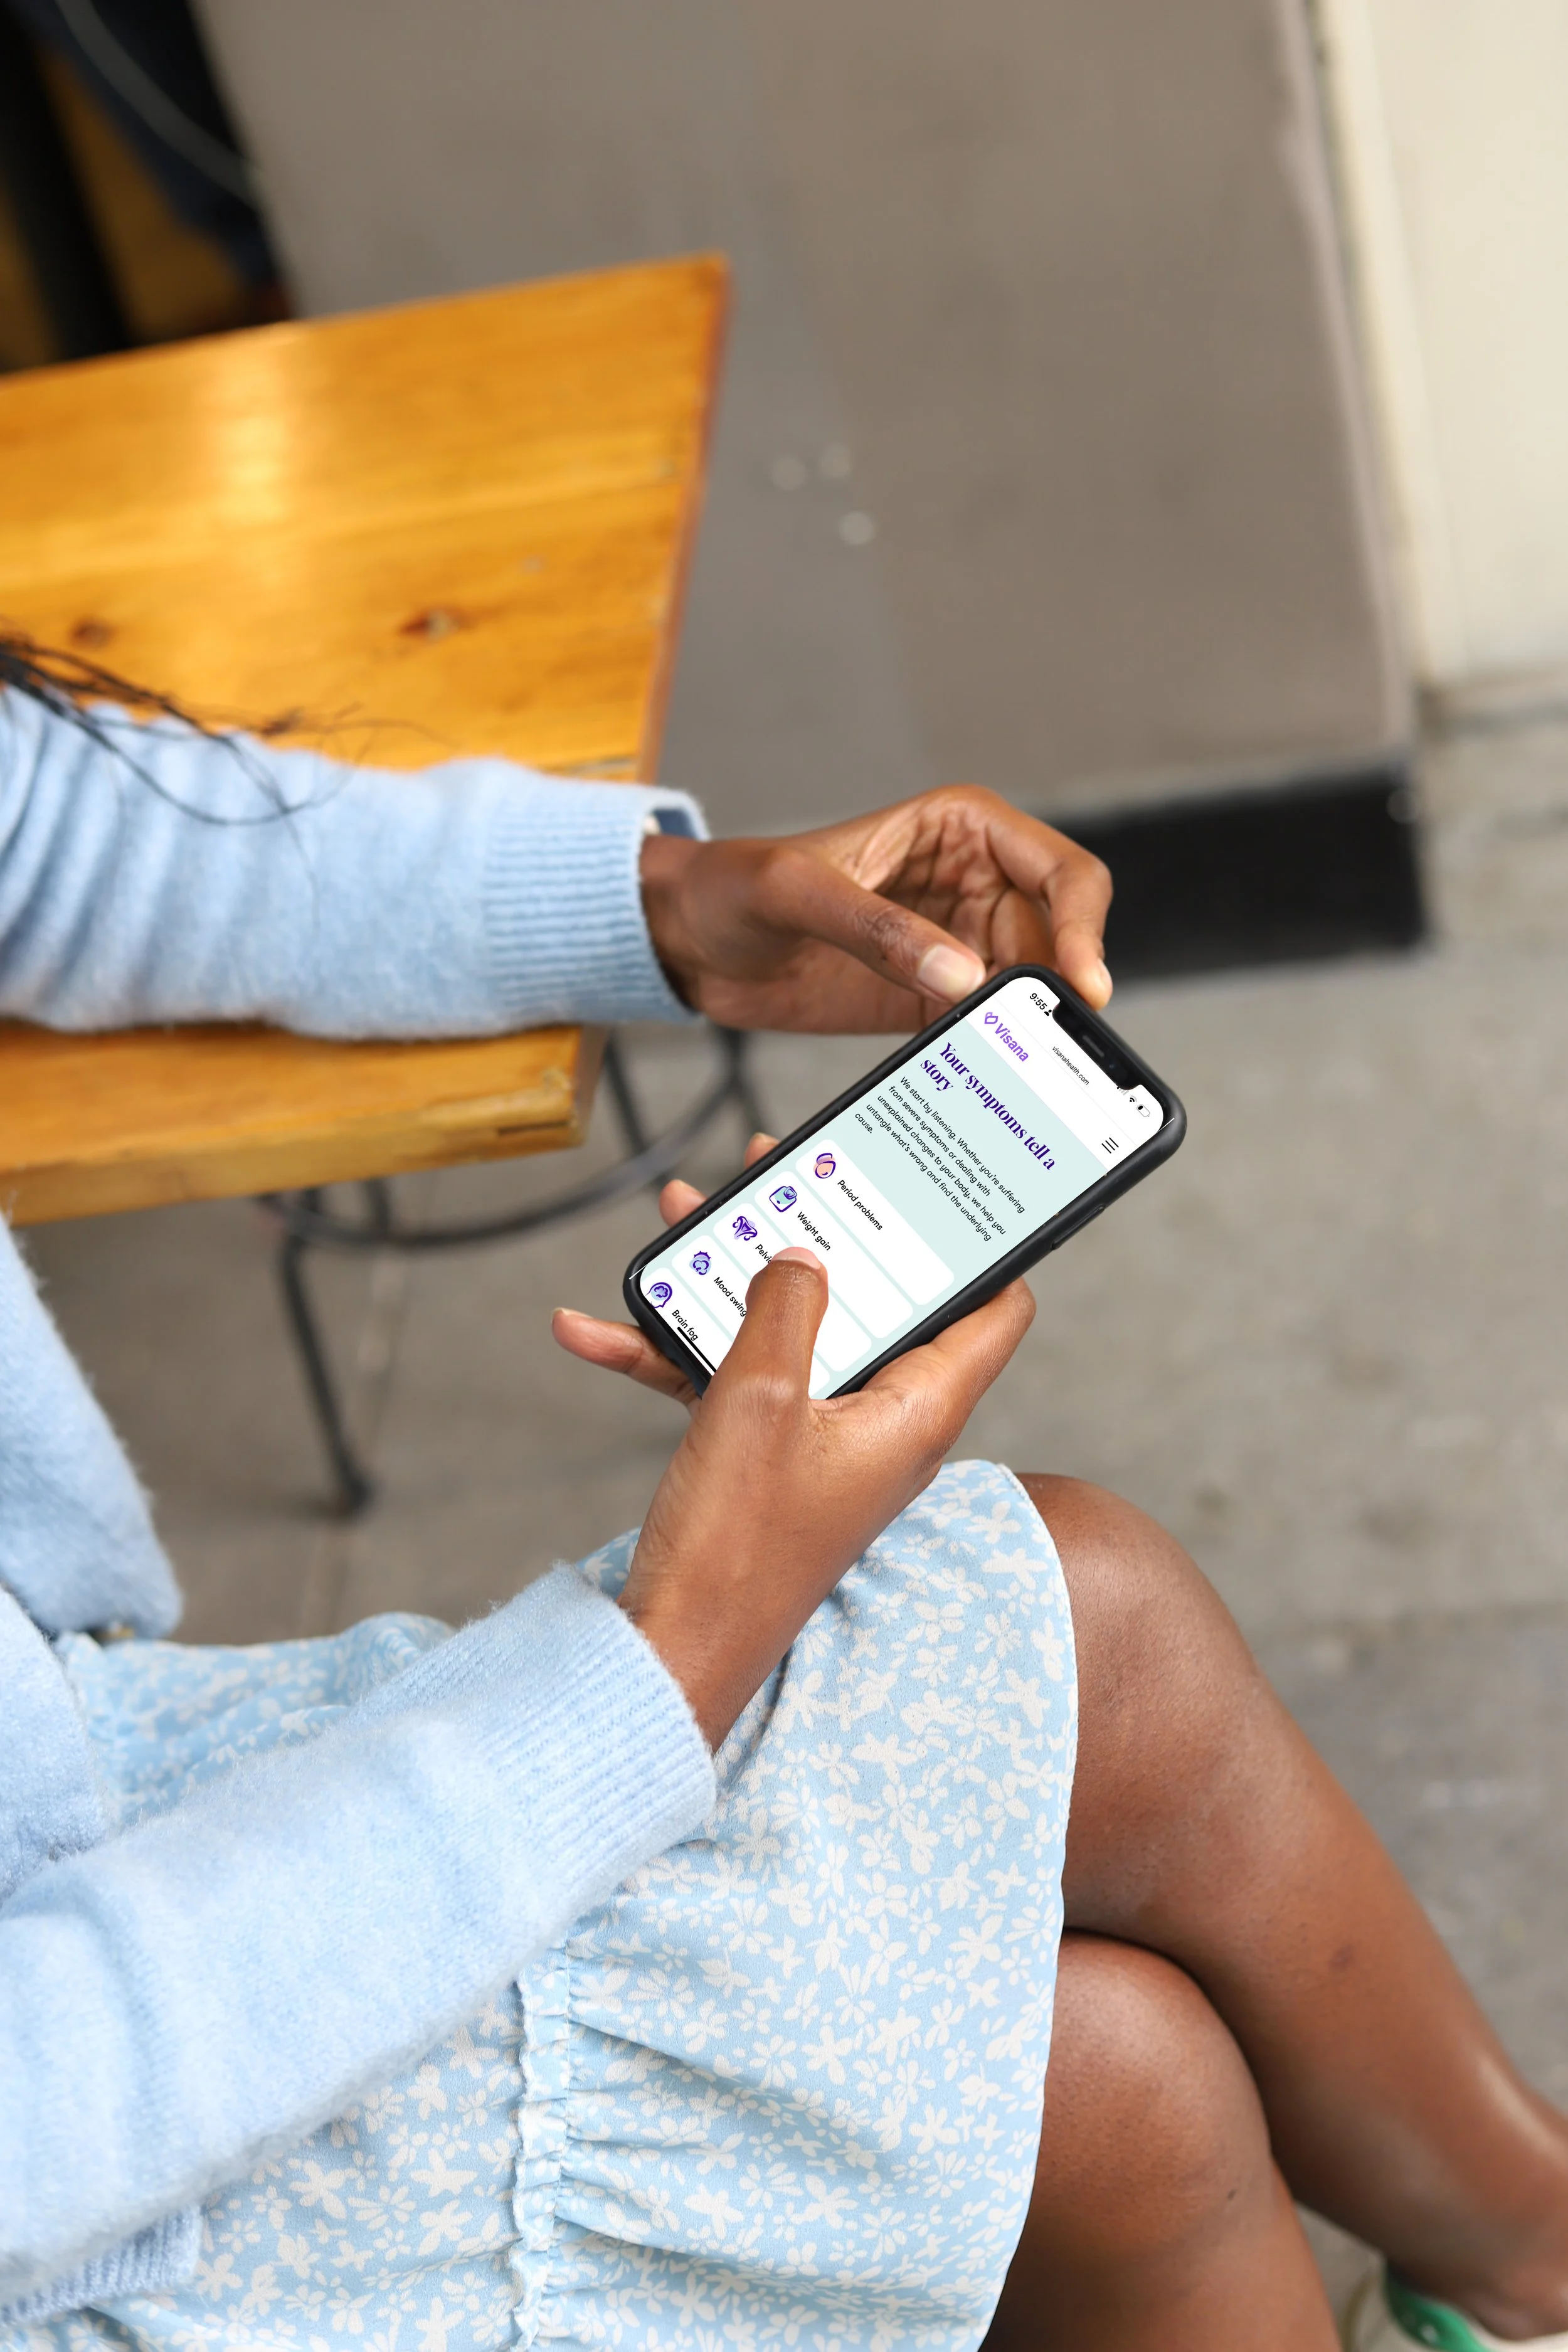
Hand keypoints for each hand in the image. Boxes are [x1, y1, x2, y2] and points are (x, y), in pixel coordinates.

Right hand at [553, 1137, 1034, 1744]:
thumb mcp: (758, 1400)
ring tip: (685, 1215)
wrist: (674, 1647)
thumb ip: (784, 1307)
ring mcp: (823, 1438)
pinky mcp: (768, 1456)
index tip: (953, 1187)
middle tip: (782, 1171)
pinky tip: (595, 1327)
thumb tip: (803, 1252)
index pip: (995, 1311)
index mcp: (916, 1411)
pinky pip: (731, 1380)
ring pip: (792, 1329)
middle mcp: (882, 1421)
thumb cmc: (736, 1545)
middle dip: (823, 1233)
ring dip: (732, 1277)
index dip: (984, 1245)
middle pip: (875, 1300)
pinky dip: (673, 1351)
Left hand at [640, 784, 1111, 1033]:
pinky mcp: (929, 1001)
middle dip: (1056, 993)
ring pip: (1026, 994)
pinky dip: (985, 1056)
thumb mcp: (794, 891)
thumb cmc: (732, 885)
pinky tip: (974, 1081)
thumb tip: (963, 975)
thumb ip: (877, 929)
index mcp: (962, 831)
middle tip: (1047, 1048)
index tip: (1080, 985)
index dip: (1084, 927)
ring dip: (1024, 1033)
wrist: (686, 941)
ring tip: (1011, 1072)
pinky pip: (980, 1030)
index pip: (1063, 872)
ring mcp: (956, 947)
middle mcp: (974, 885)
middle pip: (1057, 943)